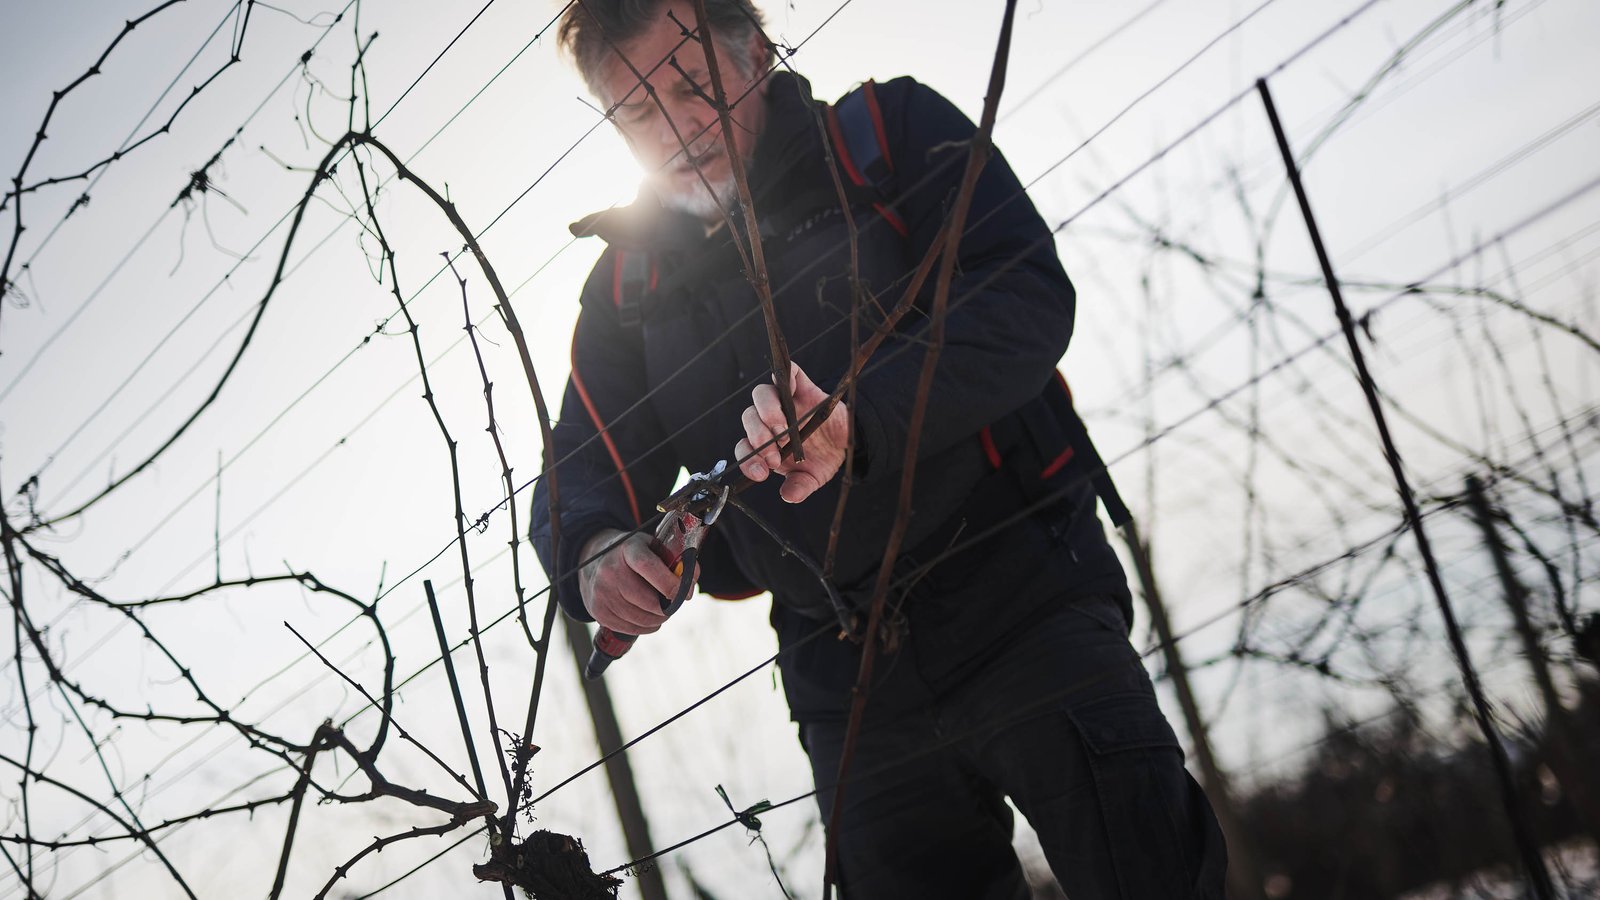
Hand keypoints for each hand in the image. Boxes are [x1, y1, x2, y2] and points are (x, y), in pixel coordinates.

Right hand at [577, 528, 687, 633]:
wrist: (594, 560)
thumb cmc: (634, 555)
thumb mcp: (653, 547)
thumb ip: (677, 561)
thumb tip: (691, 584)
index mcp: (628, 549)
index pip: (648, 566)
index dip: (670, 583)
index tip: (685, 594)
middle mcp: (610, 570)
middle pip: (647, 601)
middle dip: (667, 607)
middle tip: (673, 604)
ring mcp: (601, 592)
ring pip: (641, 618)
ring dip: (658, 619)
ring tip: (660, 610)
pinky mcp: (598, 611)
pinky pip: (630, 628)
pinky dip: (645, 627)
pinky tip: (647, 616)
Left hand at [735, 362, 849, 502]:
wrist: (848, 440)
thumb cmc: (822, 458)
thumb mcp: (811, 478)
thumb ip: (799, 487)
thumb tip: (789, 496)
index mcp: (765, 443)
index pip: (744, 447)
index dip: (748, 459)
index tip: (763, 473)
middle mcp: (769, 420)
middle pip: (749, 418)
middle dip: (758, 436)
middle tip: (776, 453)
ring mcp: (784, 401)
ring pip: (761, 395)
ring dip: (768, 411)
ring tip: (783, 430)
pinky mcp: (800, 385)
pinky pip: (787, 373)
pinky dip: (784, 376)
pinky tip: (789, 388)